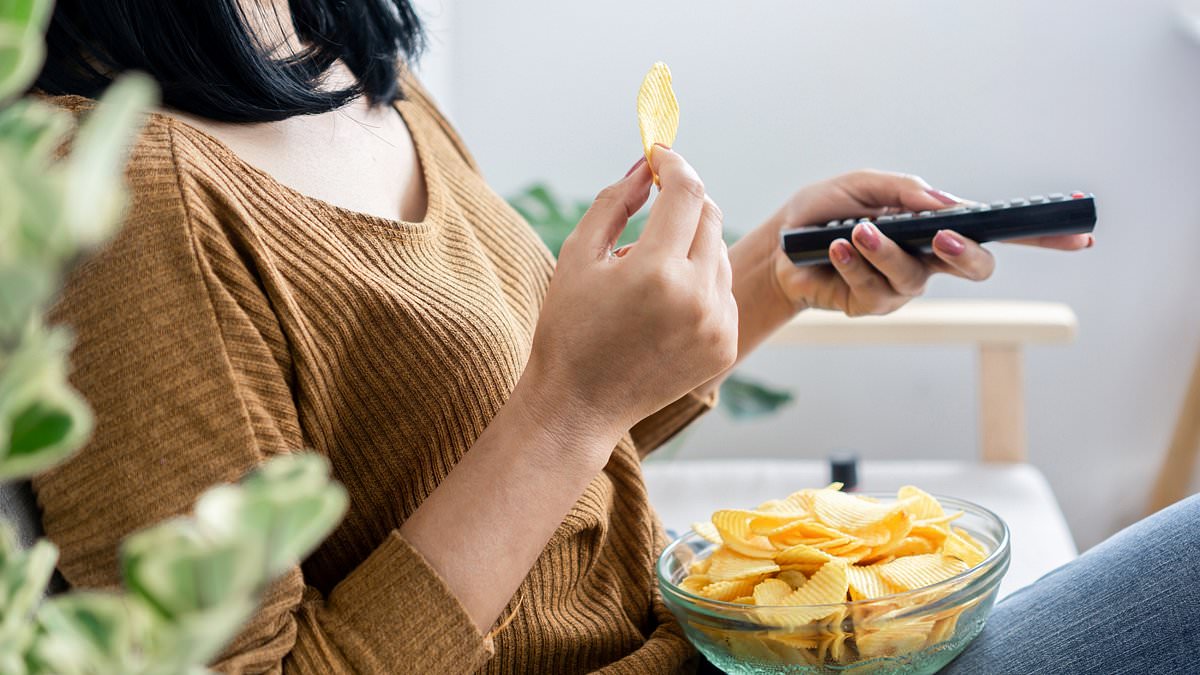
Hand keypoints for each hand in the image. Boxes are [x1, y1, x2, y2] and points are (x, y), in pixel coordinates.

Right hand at [517, 147, 737, 446]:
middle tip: (653, 205)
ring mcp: (717, 324)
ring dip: (690, 244)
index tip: (658, 156)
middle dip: (683, 201)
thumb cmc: (569, 328)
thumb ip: (614, 202)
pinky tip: (662, 306)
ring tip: (646, 273)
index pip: (686, 191)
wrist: (579, 406)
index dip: (673, 164)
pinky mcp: (726, 344)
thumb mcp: (578, 256)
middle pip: (710, 215)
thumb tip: (645, 166)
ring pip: (720, 252)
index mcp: (655, 271)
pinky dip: (699, 282)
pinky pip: (723, 290)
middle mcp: (696, 297)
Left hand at [765, 170, 1093, 315]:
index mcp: (937, 227)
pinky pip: (871, 286)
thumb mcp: (863, 186)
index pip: (996, 231)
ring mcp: (902, 287)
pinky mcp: (870, 304)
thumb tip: (946, 204)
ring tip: (855, 232)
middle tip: (938, 237)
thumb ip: (904, 191)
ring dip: (884, 251)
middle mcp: (929, 261)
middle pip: (975, 267)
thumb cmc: (826, 211)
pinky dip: (852, 262)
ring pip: (912, 276)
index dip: (1042, 235)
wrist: (780, 244)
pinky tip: (836, 248)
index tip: (1079, 231)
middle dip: (963, 254)